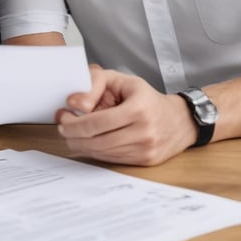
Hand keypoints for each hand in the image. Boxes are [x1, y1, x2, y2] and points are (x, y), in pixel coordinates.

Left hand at [56, 66, 196, 165]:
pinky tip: (89, 142)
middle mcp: (144, 131)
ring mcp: (145, 149)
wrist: (178, 120)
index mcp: (138, 108)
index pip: (97, 123)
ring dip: (82, 145)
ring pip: (102, 153)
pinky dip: (96, 152)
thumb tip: (74, 103)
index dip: (74, 123)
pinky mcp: (145, 161)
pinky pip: (112, 159)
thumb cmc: (145, 97)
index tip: (63, 118)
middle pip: (97, 141)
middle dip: (73, 136)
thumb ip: (95, 83)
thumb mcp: (121, 80)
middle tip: (63, 128)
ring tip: (73, 135)